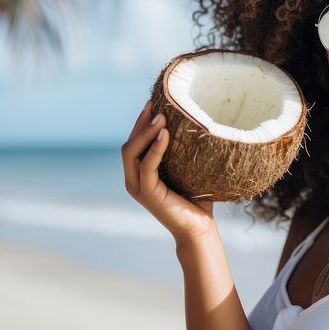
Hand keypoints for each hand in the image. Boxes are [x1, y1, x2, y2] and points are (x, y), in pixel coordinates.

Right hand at [122, 100, 215, 244]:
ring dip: (145, 132)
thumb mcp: (187, 169)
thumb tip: (193, 122)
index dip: (141, 121)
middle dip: (141, 123)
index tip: (154, 101)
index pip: (134, 142)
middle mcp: (134, 179)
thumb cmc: (197, 199)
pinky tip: (166, 135)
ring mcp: (138, 187)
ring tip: (161, 116)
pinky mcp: (147, 194)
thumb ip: (182, 152)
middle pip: (129, 144)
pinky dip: (155, 149)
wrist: (199, 228)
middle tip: (157, 104)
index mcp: (140, 173)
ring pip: (132, 152)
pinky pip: (147, 166)